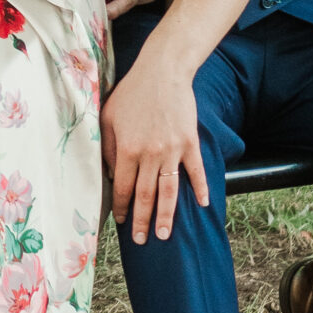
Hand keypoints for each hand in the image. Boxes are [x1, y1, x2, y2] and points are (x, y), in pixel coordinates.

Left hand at [100, 43, 208, 242]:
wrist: (163, 71)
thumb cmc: (131, 93)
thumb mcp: (109, 117)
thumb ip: (108, 148)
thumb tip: (113, 176)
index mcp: (127, 149)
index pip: (124, 188)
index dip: (123, 207)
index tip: (122, 222)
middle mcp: (150, 154)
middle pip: (146, 196)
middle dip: (142, 221)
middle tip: (142, 241)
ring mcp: (173, 149)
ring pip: (170, 191)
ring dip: (167, 215)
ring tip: (164, 235)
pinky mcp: (190, 142)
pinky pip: (196, 171)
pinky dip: (201, 188)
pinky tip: (204, 205)